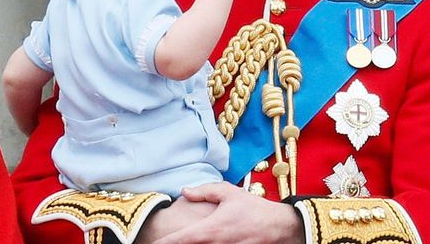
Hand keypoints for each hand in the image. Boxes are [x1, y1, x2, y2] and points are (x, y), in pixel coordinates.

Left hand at [150, 182, 304, 243]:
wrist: (277, 227)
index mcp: (210, 229)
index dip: (164, 242)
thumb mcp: (229, 193)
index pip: (180, 239)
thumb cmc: (253, 209)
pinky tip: (205, 241)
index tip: (152, 243)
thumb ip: (205, 192)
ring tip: (182, 239)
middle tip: (162, 241)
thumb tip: (184, 191)